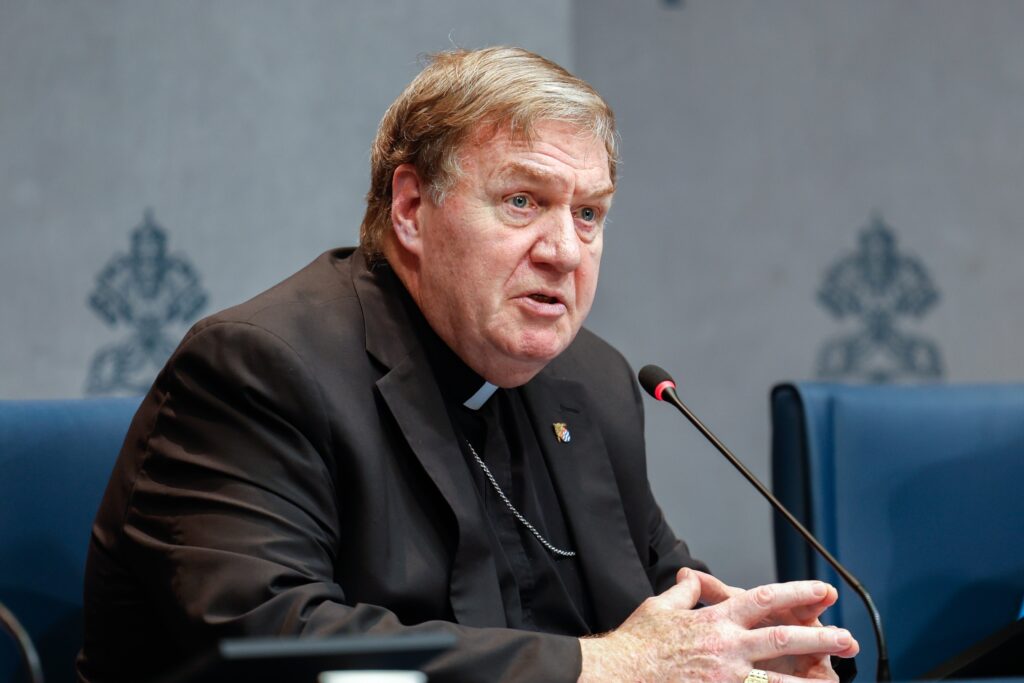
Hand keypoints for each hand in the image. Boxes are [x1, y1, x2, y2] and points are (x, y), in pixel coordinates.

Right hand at [578, 569, 858, 681]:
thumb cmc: (636, 644)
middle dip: (819, 637)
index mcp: (715, 620)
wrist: (619, 674)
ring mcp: (726, 676)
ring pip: (778, 677)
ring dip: (809, 678)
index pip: (764, 599)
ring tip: (834, 679)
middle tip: (848, 638)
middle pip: (782, 637)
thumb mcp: (659, 607)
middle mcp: (726, 646)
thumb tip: (691, 578)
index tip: (822, 590)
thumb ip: (683, 593)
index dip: (797, 592)